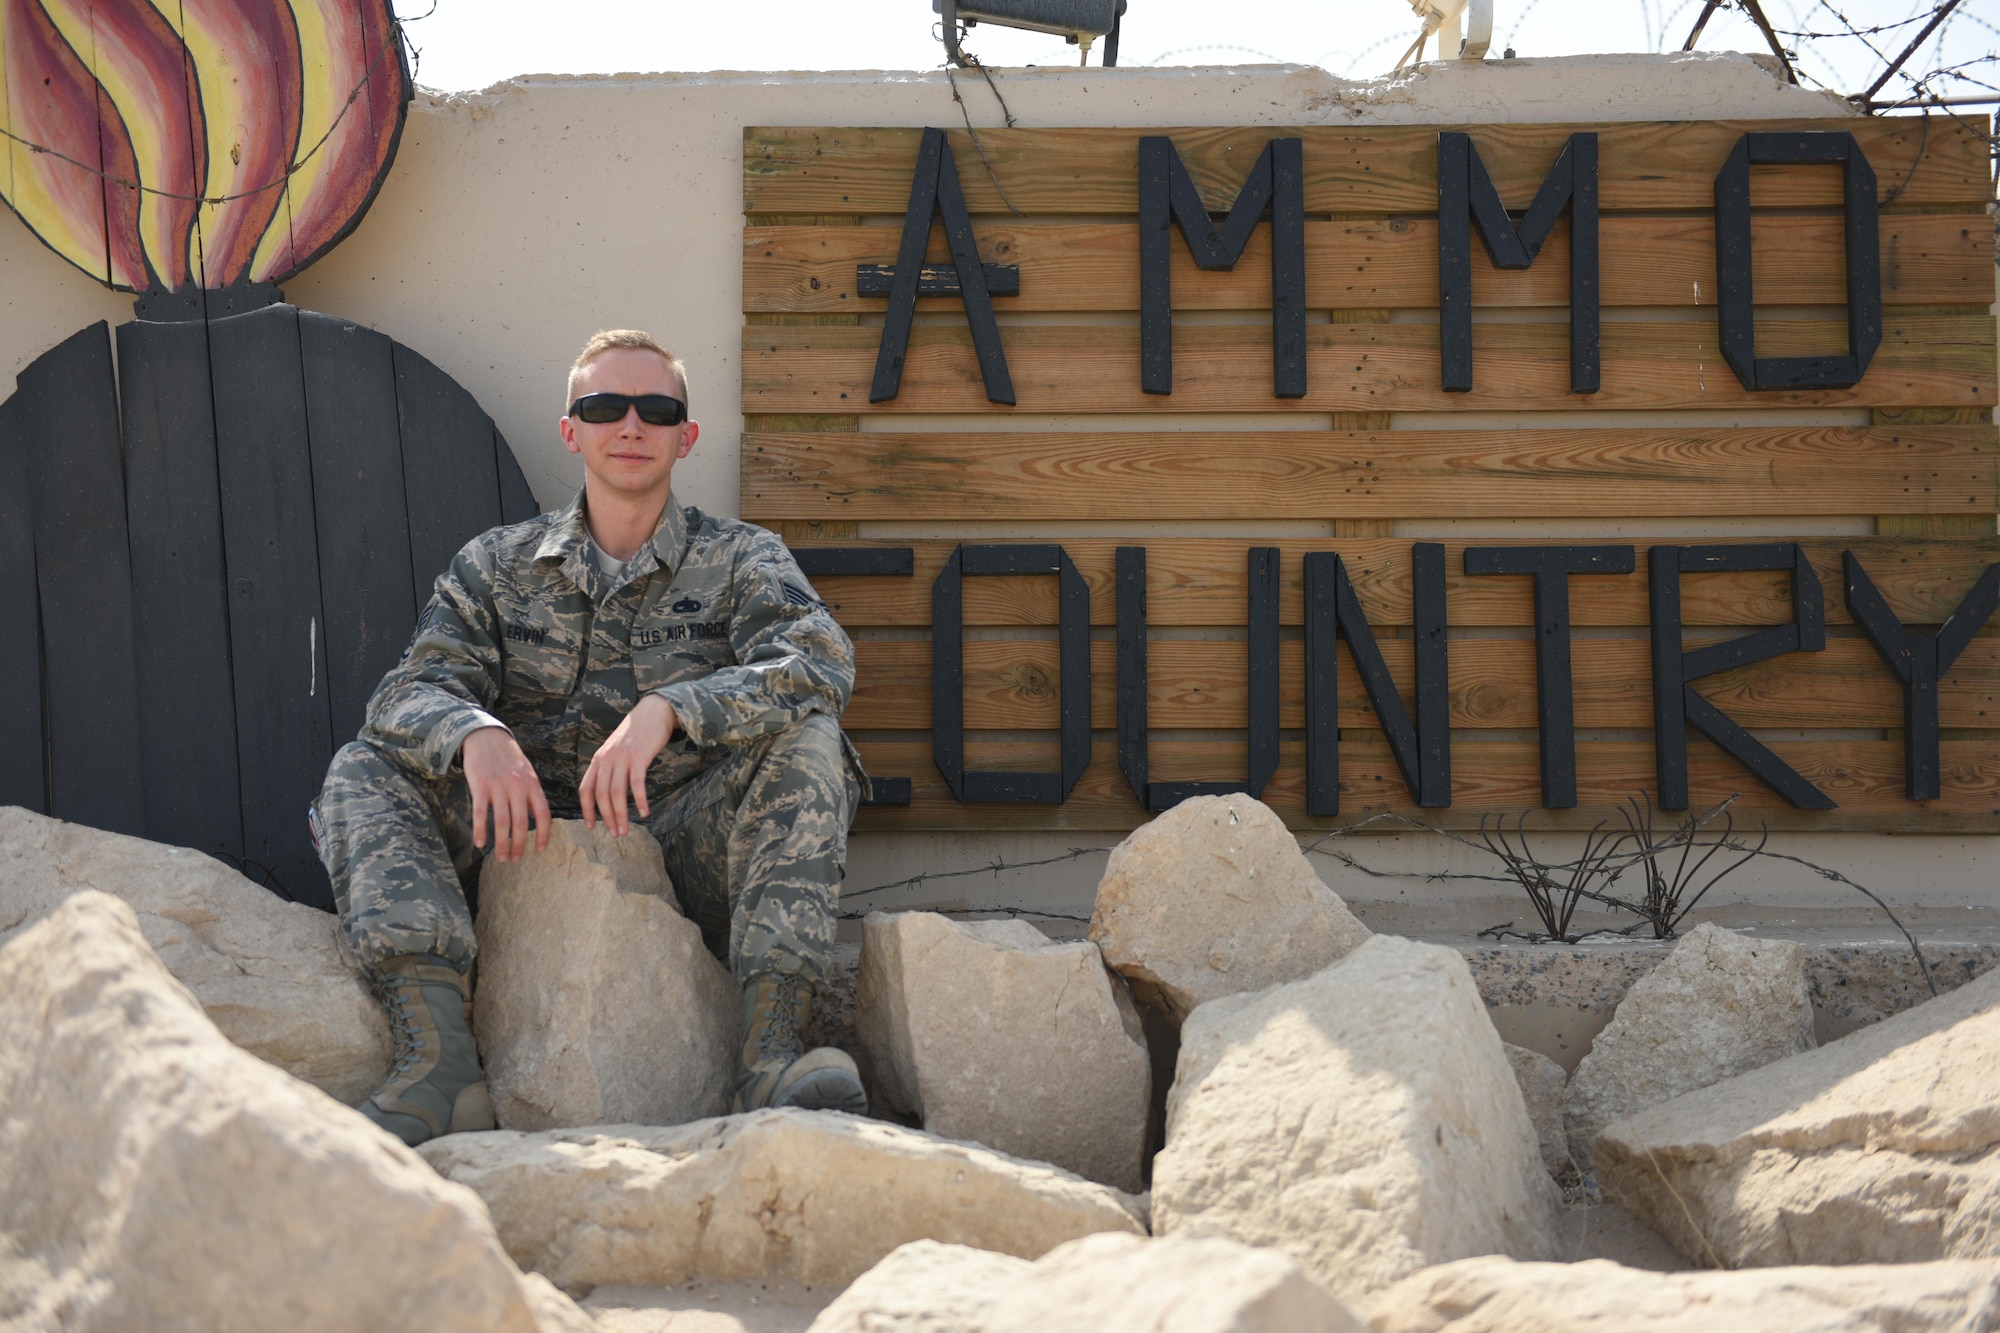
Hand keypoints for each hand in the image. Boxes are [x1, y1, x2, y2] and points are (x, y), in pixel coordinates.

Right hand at [461, 726, 551, 862]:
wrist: (487, 737)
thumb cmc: (508, 758)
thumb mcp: (527, 773)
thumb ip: (532, 795)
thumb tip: (539, 820)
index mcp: (532, 784)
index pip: (543, 814)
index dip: (543, 835)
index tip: (540, 850)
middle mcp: (518, 787)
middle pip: (521, 823)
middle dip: (519, 845)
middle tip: (515, 860)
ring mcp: (498, 786)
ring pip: (502, 822)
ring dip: (501, 844)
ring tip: (501, 857)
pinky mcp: (480, 786)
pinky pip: (481, 814)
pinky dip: (480, 831)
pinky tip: (480, 843)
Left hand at [581, 694, 675, 837]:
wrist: (654, 711)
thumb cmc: (637, 733)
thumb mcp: (615, 749)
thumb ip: (609, 767)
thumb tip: (607, 792)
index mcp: (598, 759)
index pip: (586, 789)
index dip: (587, 810)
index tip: (591, 826)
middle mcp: (606, 759)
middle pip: (601, 795)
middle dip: (607, 818)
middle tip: (615, 834)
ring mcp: (622, 757)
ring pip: (616, 792)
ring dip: (620, 814)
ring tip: (626, 830)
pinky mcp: (639, 756)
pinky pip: (636, 783)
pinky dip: (639, 800)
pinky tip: (644, 812)